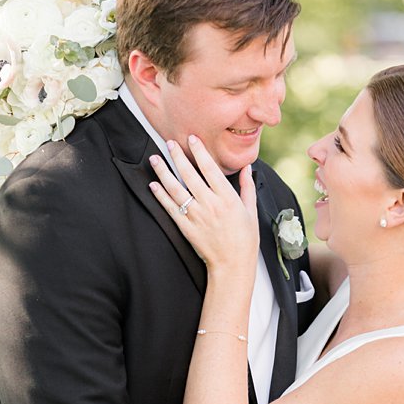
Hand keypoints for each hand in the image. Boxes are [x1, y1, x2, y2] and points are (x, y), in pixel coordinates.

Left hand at [147, 135, 257, 276]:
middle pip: (190, 175)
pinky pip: (170, 208)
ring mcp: (196, 216)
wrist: (232, 264)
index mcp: (227, 197)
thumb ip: (247, 187)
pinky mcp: (186, 227)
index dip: (199, 152)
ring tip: (155, 159)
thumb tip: (247, 168)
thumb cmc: (244, 238)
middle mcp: (210, 204)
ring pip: (176, 189)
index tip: (192, 138)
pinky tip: (153, 184)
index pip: (210, 168)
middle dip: (178, 157)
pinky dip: (160, 195)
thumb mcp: (251, 210)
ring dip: (163, 172)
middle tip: (169, 143)